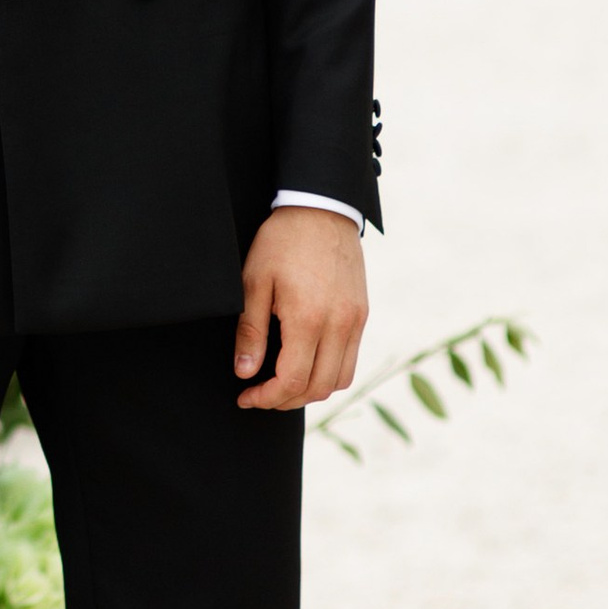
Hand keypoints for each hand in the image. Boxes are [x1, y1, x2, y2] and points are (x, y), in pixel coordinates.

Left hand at [234, 208, 367, 413]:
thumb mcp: (254, 282)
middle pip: (317, 388)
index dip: (266, 398)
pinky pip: (350, 360)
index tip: (246, 396)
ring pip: (339, 380)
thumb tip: (245, 373)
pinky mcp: (362, 314)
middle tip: (259, 393)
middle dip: (285, 400)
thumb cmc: (282, 241)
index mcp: (308, 318)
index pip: (291, 381)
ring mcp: (355, 320)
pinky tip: (305, 362)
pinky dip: (329, 373)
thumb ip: (250, 332)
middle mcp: (339, 324)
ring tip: (282, 382)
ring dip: (310, 390)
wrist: (321, 208)